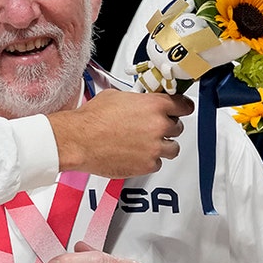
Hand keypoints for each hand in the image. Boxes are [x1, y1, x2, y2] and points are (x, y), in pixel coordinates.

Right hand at [47, 89, 192, 177]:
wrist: (79, 140)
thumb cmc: (92, 119)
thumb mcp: (116, 96)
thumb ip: (137, 100)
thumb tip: (140, 103)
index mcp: (154, 105)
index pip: (184, 105)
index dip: (182, 108)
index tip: (181, 109)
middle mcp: (158, 126)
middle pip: (178, 128)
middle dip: (167, 128)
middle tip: (152, 128)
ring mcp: (154, 148)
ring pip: (172, 149)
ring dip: (162, 146)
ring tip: (147, 144)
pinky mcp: (147, 166)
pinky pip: (157, 164)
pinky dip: (149, 161)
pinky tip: (136, 155)